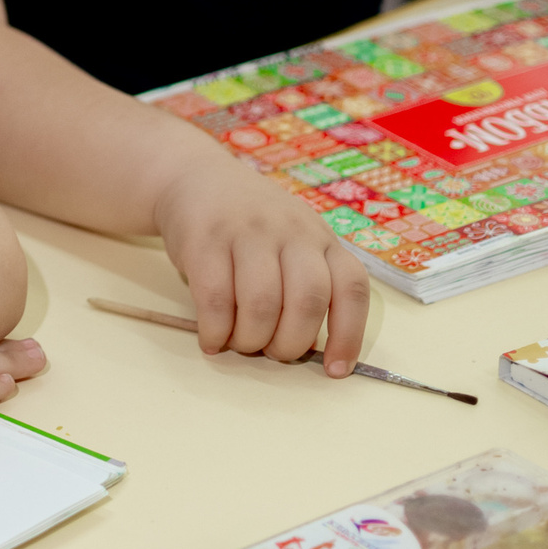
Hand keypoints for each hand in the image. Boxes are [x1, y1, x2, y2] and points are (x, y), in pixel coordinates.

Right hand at [154, 159, 368, 376]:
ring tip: (240, 344)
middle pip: (307, 300)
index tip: (335, 370)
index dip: (349, 335)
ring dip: (251, 339)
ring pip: (262, 303)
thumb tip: (313, 351)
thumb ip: (307, 283)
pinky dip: (215, 330)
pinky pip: (215, 297)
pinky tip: (212, 338)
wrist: (196, 178)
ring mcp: (247, 231)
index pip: (350, 287)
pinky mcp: (204, 239)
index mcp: (321, 238)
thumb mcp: (295, 240)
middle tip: (272, 352)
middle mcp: (291, 230)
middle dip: (291, 343)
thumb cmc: (253, 225)